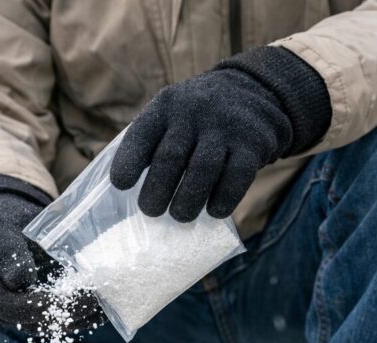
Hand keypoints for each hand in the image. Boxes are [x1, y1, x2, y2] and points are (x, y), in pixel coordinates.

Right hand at [0, 184, 100, 331]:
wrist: (0, 223)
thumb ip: (5, 252)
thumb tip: (21, 281)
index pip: (10, 308)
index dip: (39, 307)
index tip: (67, 297)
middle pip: (33, 322)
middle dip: (66, 314)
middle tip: (94, 300)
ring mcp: (19, 310)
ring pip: (49, 325)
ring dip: (78, 319)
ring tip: (104, 306)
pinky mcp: (37, 307)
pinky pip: (58, 317)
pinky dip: (80, 314)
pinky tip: (102, 306)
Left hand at [110, 46, 330, 222]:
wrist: (255, 93)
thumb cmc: (198, 119)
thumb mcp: (171, 115)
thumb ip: (150, 143)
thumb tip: (125, 189)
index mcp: (166, 106)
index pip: (142, 135)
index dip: (129, 163)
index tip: (121, 186)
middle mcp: (195, 112)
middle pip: (170, 159)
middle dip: (156, 193)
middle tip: (151, 211)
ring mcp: (226, 127)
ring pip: (202, 171)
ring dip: (187, 202)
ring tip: (180, 215)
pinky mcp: (252, 145)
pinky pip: (235, 180)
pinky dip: (221, 202)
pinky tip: (213, 211)